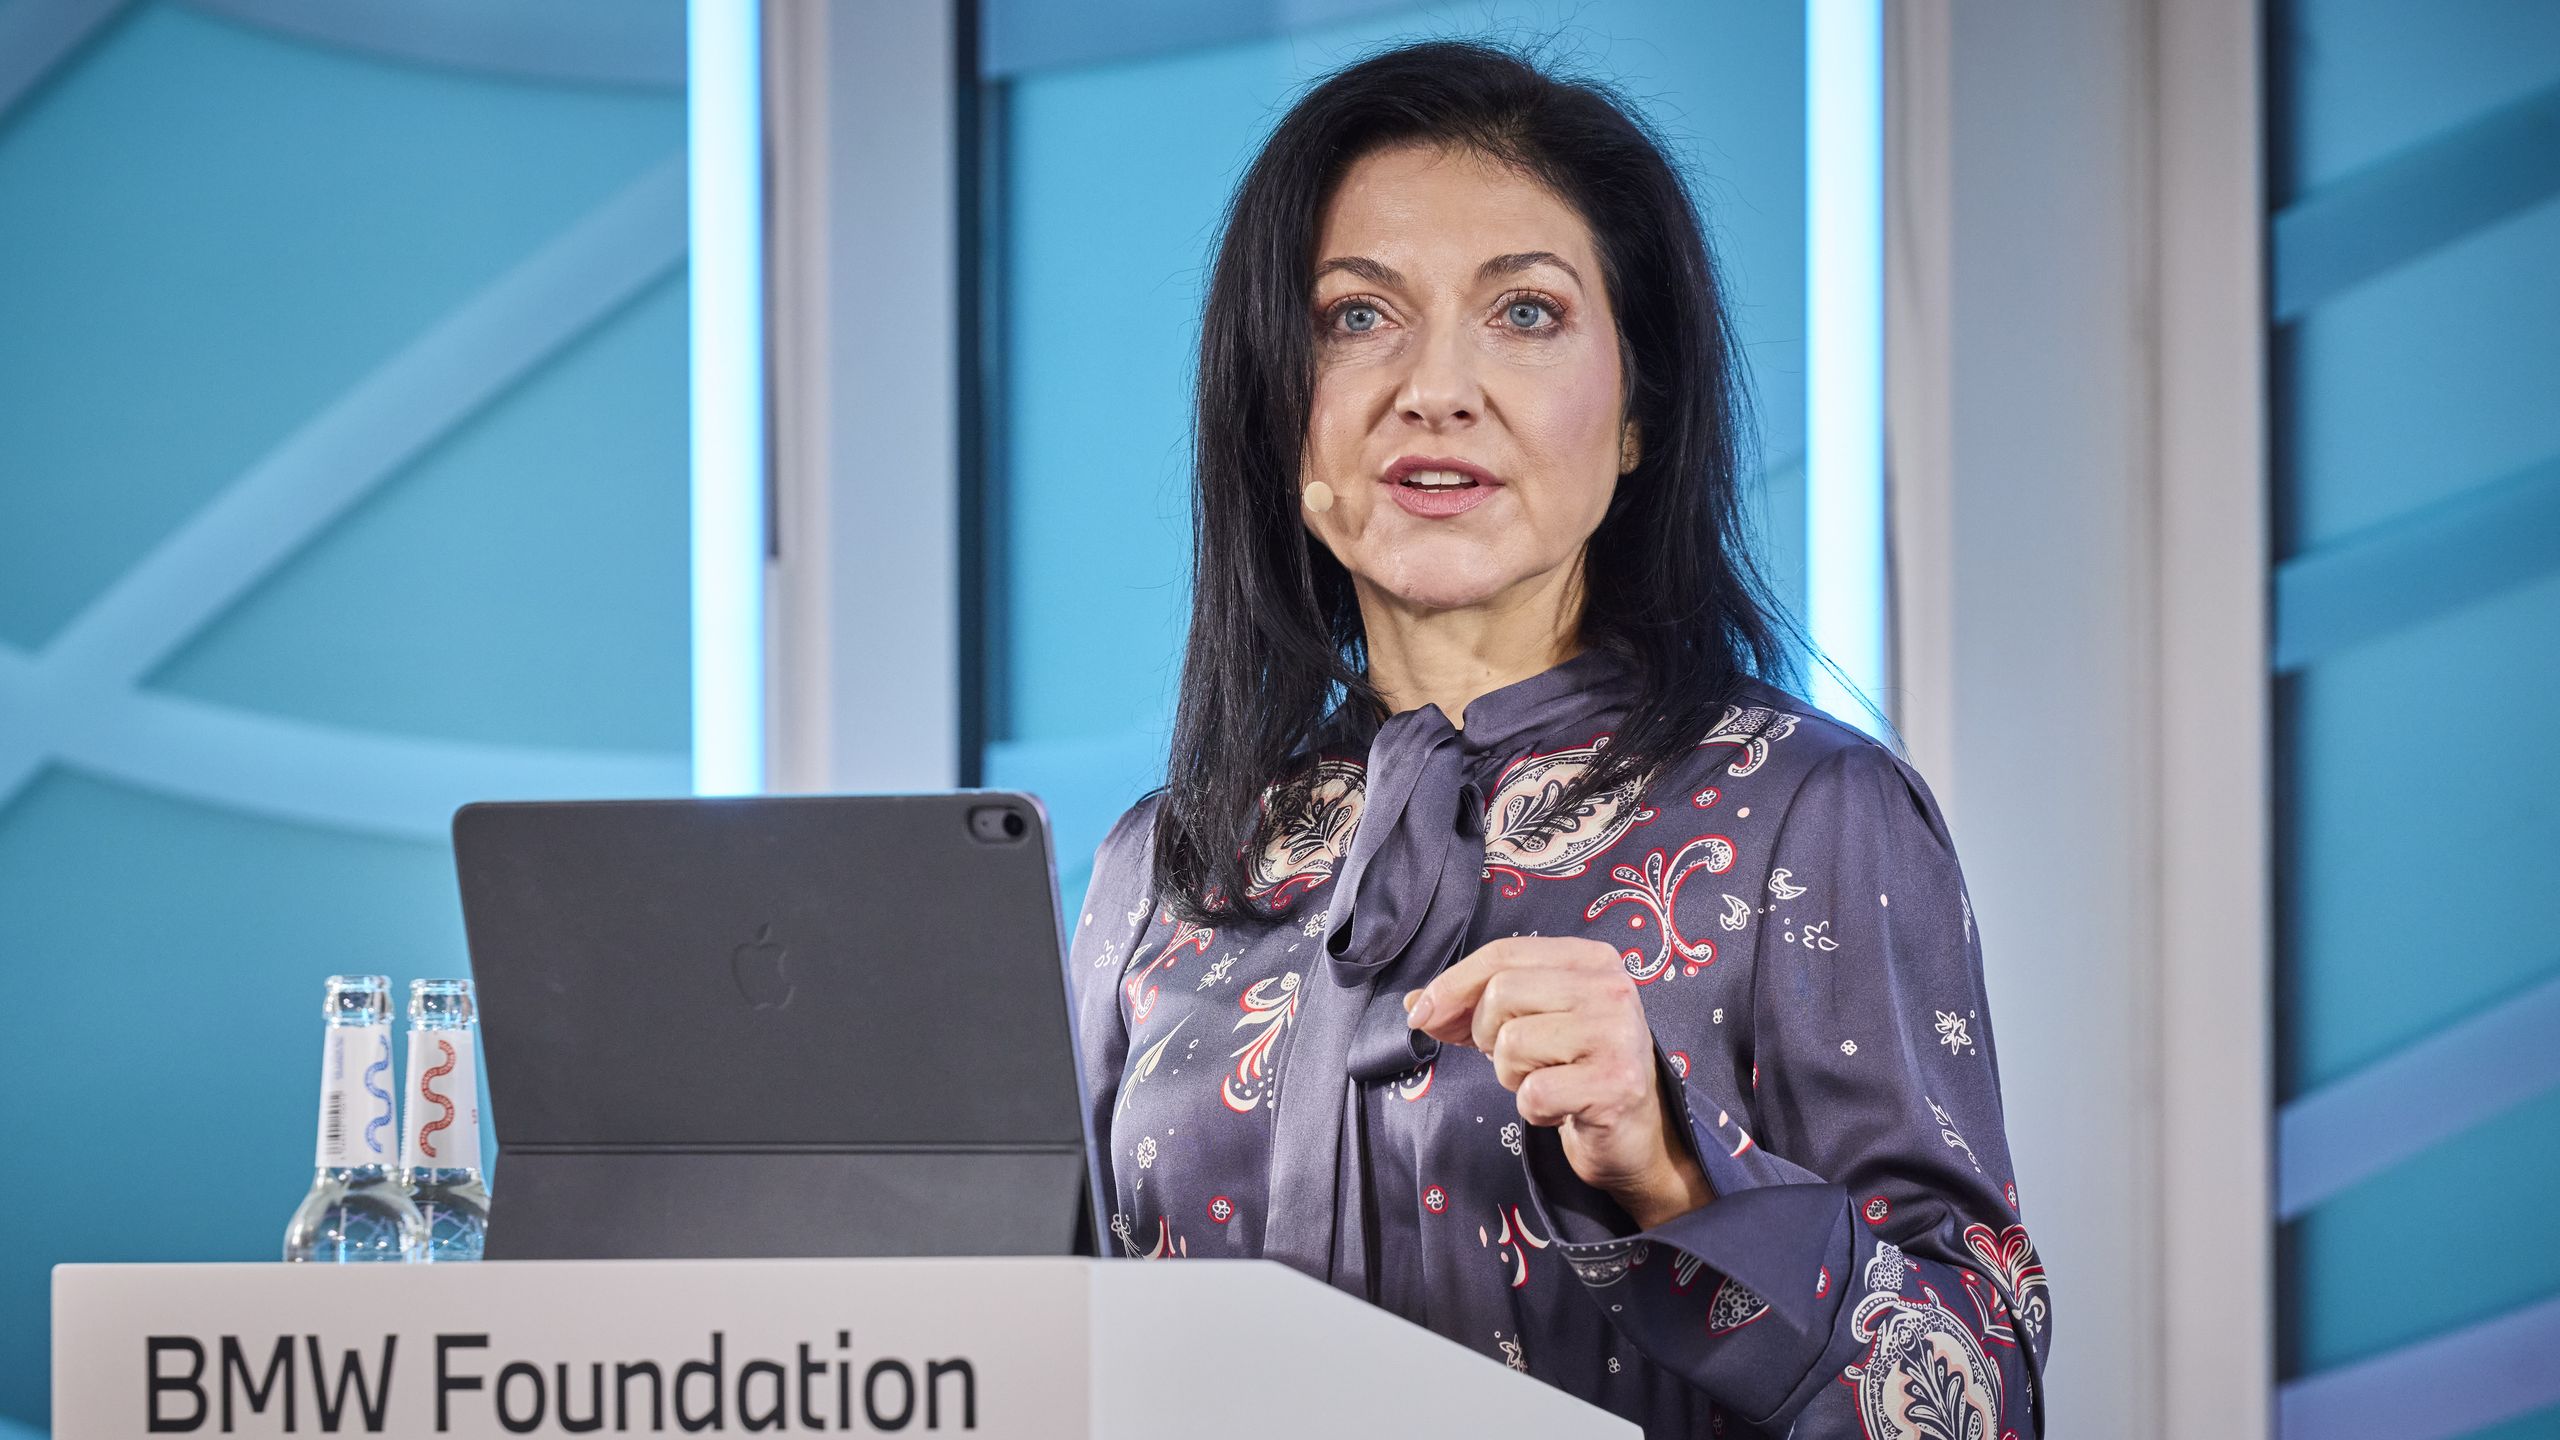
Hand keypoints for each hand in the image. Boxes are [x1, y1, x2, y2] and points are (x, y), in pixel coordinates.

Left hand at [1406, 936, 1712, 1228]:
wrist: (1634, 1132)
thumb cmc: (1576, 1067)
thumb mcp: (1532, 1022)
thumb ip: (1476, 1006)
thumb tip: (1415, 1003)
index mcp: (1591, 959)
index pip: (1503, 953)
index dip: (1452, 984)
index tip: (1421, 1014)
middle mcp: (1610, 988)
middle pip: (1502, 994)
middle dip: (1486, 1034)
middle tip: (1514, 1058)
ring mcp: (1617, 1035)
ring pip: (1512, 1043)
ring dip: (1510, 1074)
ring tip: (1543, 1080)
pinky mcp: (1615, 1085)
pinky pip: (1533, 1092)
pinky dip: (1532, 1108)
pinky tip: (1558, 1108)